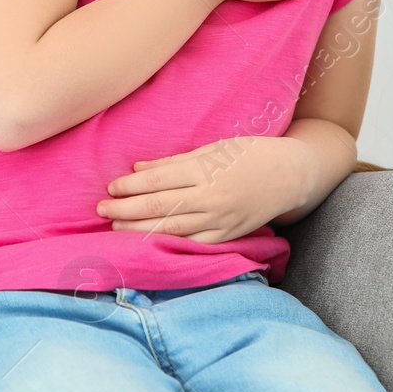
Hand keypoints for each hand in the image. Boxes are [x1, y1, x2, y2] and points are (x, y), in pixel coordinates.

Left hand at [95, 136, 310, 242]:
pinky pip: (193, 243)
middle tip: (101, 210)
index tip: (110, 188)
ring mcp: (219, 218)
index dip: (130, 187)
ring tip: (115, 228)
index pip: (158, 180)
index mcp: (205, 170)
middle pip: (158, 206)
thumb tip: (139, 169)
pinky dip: (169, 244)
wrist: (291, 175)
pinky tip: (150, 244)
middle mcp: (210, 196)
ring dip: (139, 230)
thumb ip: (175, 161)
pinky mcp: (227, 234)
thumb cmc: (251, 153)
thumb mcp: (214, 147)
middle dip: (125, 210)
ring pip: (171, 228)